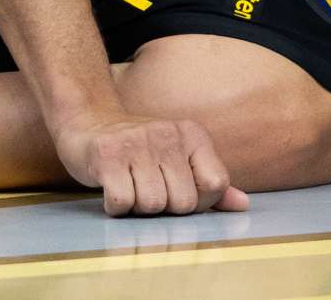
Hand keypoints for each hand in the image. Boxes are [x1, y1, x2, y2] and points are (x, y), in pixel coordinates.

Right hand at [55, 114, 249, 216]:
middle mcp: (168, 135)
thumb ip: (209, 181)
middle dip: (165, 208)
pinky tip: (111, 188)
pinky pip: (121, 202)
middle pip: (184, 202)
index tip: (178, 192)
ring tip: (129, 186)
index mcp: (193, 135)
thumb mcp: (178, 158)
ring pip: (152, 205)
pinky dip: (116, 206)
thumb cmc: (139, 149)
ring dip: (138, 208)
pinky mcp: (107, 154)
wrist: (88, 121)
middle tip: (147, 189)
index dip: (199, 201)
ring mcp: (137, 143)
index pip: (216, 184)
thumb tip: (242, 205)